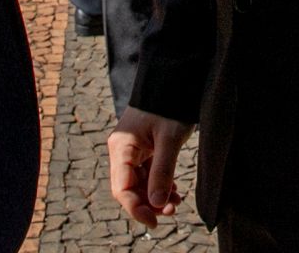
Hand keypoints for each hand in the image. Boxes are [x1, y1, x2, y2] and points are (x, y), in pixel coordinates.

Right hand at [107, 108, 192, 227]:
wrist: (173, 77)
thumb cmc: (169, 104)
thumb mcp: (169, 139)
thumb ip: (162, 172)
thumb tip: (157, 204)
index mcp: (121, 147)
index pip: (122, 188)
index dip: (136, 208)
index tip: (154, 221)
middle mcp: (122, 150)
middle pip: (130, 188)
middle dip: (149, 203)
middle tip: (172, 210)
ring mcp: (132, 149)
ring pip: (139, 182)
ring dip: (156, 195)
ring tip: (177, 201)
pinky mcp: (143, 147)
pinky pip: (147, 172)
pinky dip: (159, 183)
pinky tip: (174, 190)